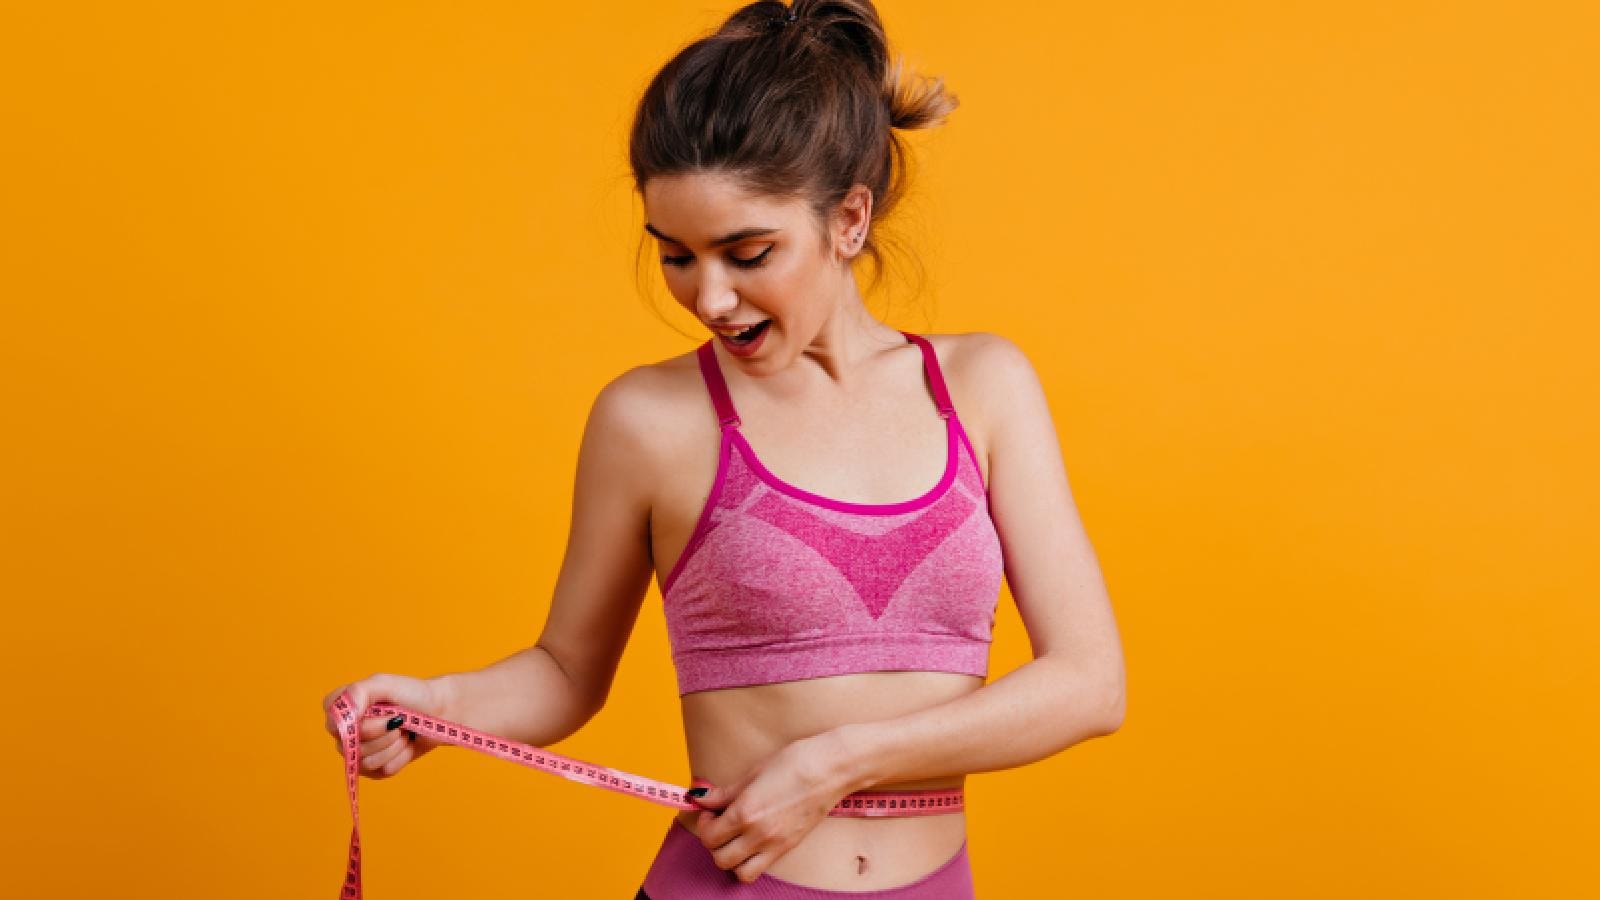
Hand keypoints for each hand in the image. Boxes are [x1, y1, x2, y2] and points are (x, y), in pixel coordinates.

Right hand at [321, 672, 452, 778]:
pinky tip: (406, 744)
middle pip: (351, 747)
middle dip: (382, 733)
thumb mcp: (384, 683)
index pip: (334, 725)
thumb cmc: (412, 694)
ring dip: (393, 745)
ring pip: (366, 762)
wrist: (439, 712)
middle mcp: (347, 732)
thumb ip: (358, 692)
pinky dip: (401, 756)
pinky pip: (382, 771)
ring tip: (403, 731)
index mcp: (342, 709)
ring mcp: (359, 752)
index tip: (382, 711)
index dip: (359, 724)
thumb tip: (346, 717)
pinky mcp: (376, 769)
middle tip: (399, 719)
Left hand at [687, 730, 856, 883]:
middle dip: (713, 843)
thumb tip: (698, 799)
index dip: (704, 824)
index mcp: (746, 812)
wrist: (830, 770)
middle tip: (720, 824)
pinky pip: (760, 869)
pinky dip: (749, 862)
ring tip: (735, 837)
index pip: (709, 836)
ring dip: (731, 858)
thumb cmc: (793, 763)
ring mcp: (775, 844)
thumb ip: (723, 793)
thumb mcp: (752, 773)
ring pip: (739, 872)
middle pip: (720, 858)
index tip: (710, 812)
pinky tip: (752, 842)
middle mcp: (758, 834)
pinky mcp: (788, 847)